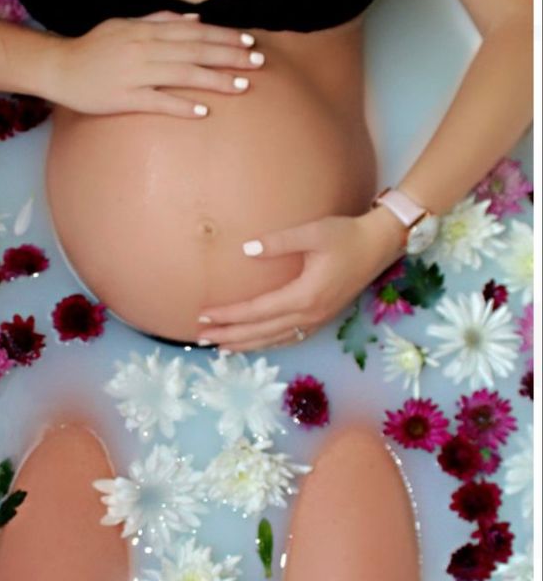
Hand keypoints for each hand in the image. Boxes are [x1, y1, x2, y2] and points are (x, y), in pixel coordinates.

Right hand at [50, 11, 264, 117]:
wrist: (61, 67)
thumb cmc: (95, 48)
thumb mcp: (125, 25)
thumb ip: (160, 21)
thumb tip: (195, 20)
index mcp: (147, 30)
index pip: (194, 33)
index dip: (224, 37)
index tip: (249, 42)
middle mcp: (145, 49)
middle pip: (195, 51)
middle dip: (230, 56)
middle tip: (259, 62)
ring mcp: (135, 74)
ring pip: (183, 75)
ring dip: (215, 80)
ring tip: (242, 86)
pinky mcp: (124, 98)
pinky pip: (158, 102)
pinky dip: (181, 106)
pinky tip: (203, 111)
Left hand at [196, 211, 405, 352]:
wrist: (380, 244)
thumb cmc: (346, 235)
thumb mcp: (313, 233)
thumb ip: (279, 242)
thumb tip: (246, 250)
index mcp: (304, 296)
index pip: (256, 311)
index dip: (228, 315)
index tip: (204, 314)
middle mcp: (309, 315)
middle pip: (261, 332)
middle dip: (229, 335)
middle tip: (201, 338)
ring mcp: (317, 320)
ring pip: (274, 340)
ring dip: (246, 344)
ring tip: (220, 347)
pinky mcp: (322, 318)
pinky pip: (289, 338)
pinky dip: (267, 343)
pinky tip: (254, 344)